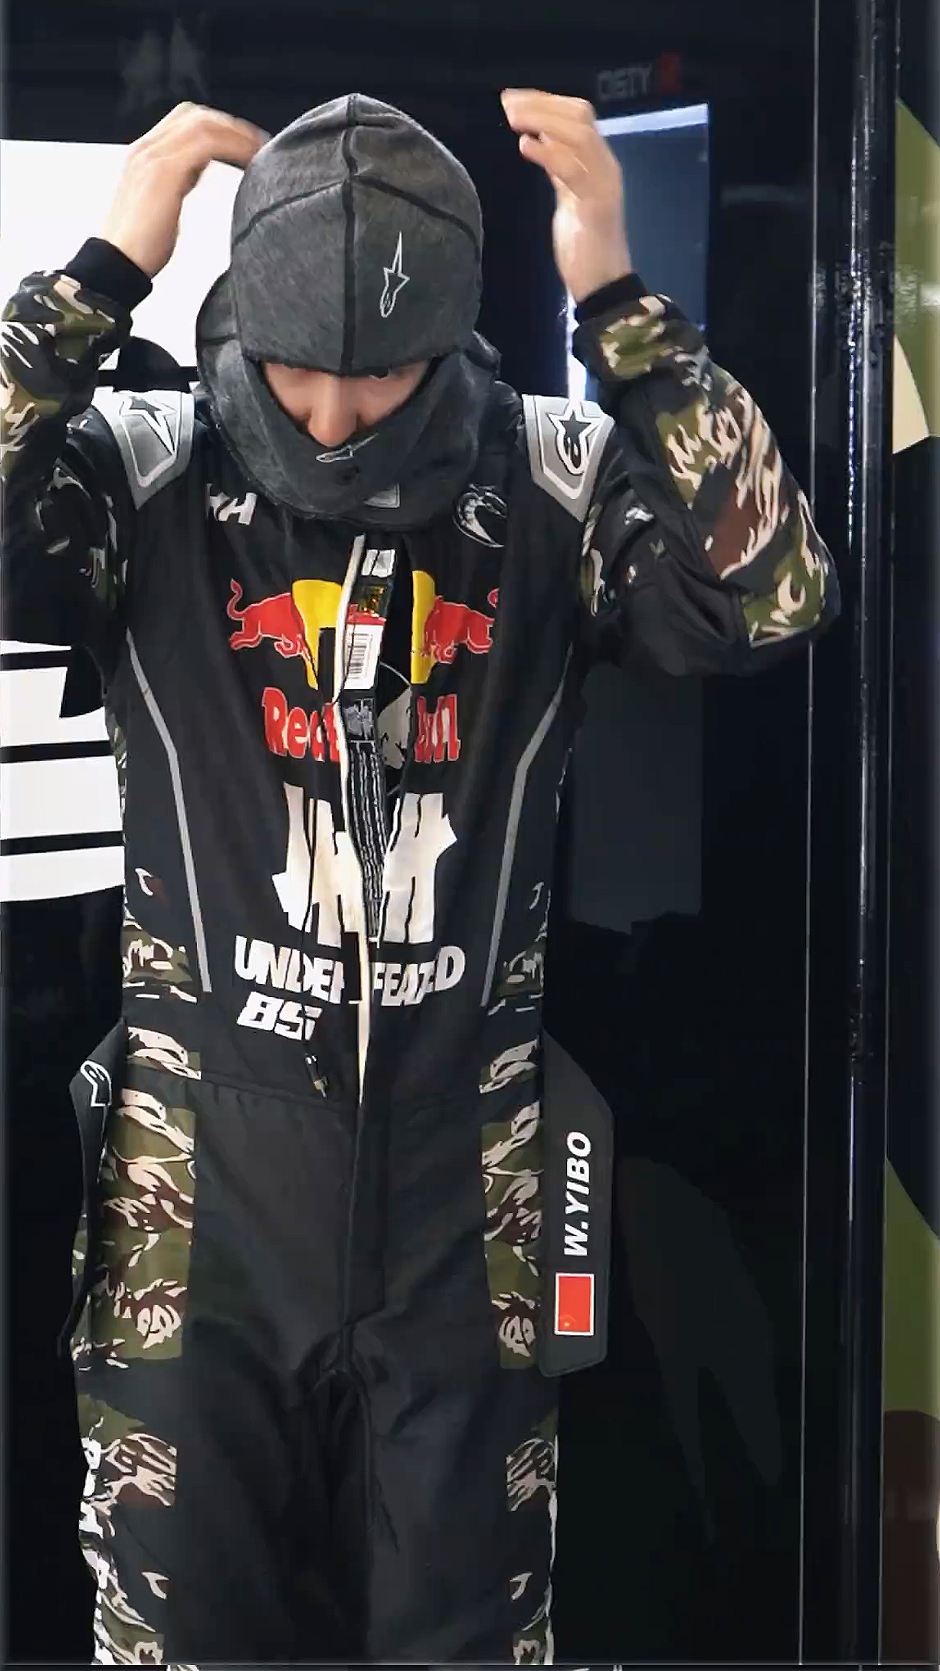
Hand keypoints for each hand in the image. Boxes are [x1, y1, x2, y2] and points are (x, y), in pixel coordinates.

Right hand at [101, 103, 269, 278]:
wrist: (116, 264)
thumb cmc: (139, 247)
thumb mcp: (159, 202)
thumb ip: (175, 181)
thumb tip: (197, 173)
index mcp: (144, 154)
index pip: (184, 120)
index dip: (218, 126)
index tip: (245, 143)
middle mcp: (147, 148)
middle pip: (195, 115)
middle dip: (231, 126)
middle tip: (260, 145)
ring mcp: (154, 156)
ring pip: (204, 125)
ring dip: (237, 135)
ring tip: (261, 152)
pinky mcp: (165, 170)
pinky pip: (207, 144)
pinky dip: (234, 148)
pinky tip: (251, 162)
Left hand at [500, 89, 632, 304]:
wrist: (603, 284)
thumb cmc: (583, 244)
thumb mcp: (567, 196)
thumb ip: (559, 167)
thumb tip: (538, 137)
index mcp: (599, 161)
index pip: (577, 116)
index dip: (546, 101)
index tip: (514, 99)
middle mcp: (606, 165)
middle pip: (580, 116)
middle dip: (542, 103)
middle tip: (508, 104)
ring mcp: (604, 184)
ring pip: (580, 135)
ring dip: (544, 120)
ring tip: (513, 118)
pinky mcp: (597, 206)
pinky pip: (574, 170)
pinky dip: (548, 153)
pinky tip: (526, 146)